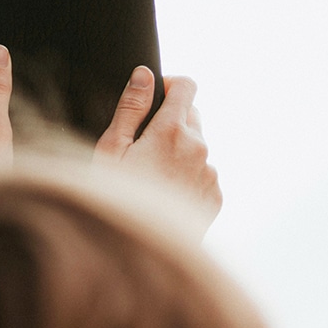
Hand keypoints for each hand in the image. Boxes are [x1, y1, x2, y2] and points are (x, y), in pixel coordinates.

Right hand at [94, 67, 221, 226]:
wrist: (137, 252)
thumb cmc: (117, 200)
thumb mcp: (112, 150)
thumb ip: (131, 108)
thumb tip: (145, 75)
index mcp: (172, 131)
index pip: (186, 85)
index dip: (168, 85)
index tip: (154, 97)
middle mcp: (199, 148)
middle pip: (191, 116)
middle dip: (170, 122)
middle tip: (142, 147)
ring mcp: (210, 174)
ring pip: (197, 147)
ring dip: (178, 151)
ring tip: (150, 178)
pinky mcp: (215, 197)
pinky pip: (203, 174)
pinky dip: (187, 177)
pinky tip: (163, 195)